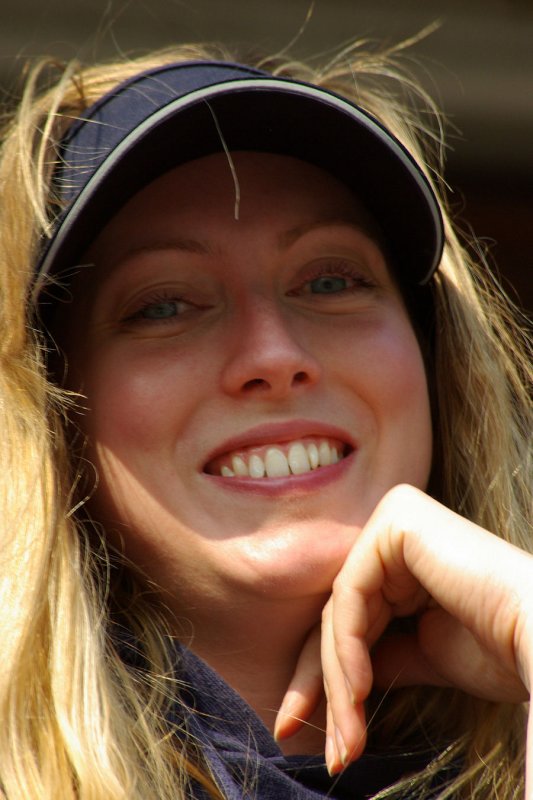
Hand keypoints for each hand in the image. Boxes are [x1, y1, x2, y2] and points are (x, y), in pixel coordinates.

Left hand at [275, 485, 532, 792]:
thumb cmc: (504, 649)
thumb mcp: (425, 654)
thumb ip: (383, 652)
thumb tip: (340, 682)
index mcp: (409, 554)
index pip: (353, 617)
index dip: (329, 679)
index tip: (319, 736)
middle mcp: (399, 528)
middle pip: (341, 615)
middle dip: (327, 688)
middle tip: (329, 752)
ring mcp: (397, 519)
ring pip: (341, 611)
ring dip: (339, 684)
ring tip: (347, 741)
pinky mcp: (397, 522)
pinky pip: (351, 594)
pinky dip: (348, 649)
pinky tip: (359, 693)